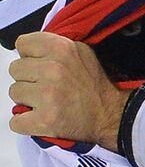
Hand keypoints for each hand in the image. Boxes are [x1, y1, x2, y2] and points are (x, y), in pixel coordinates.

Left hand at [8, 32, 129, 149]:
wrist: (108, 114)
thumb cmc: (94, 85)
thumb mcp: (81, 52)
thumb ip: (55, 46)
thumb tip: (30, 48)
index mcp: (62, 49)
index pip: (22, 43)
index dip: (30, 55)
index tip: (39, 63)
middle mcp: (53, 69)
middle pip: (15, 68)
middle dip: (27, 77)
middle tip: (45, 85)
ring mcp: (48, 95)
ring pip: (14, 93)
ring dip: (26, 99)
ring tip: (46, 101)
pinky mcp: (44, 120)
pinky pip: (15, 121)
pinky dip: (25, 123)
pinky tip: (40, 117)